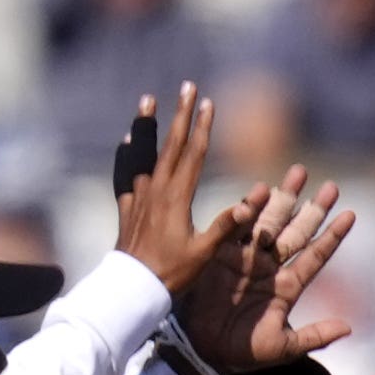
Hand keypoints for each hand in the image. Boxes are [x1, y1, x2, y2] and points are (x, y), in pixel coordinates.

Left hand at [111, 87, 250, 301]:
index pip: (193, 153)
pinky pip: (126, 172)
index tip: (208, 103)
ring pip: (145, 152)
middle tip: (186, 87)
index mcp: (176, 197)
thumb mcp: (203, 253)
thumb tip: (247, 206)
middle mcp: (156, 189)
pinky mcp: (128, 206)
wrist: (133, 287)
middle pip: (171, 144)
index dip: (202, 127)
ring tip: (148, 100)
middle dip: (180, 114)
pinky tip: (127, 141)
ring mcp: (139, 195)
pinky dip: (128, 154)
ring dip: (149, 125)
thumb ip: (224, 227)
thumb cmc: (173, 273)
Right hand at [171, 166, 355, 374]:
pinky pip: (236, 227)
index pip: (316, 256)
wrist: (204, 351)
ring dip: (283, 198)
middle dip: (313, 208)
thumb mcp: (284, 347)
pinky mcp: (220, 254)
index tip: (351, 215)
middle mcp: (270, 267)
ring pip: (269, 222)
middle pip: (297, 231)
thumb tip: (348, 328)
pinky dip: (247, 209)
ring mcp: (246, 258)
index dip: (333, 236)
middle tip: (331, 186)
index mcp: (289, 286)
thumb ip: (314, 336)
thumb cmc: (245, 353)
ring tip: (299, 173)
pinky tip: (259, 190)